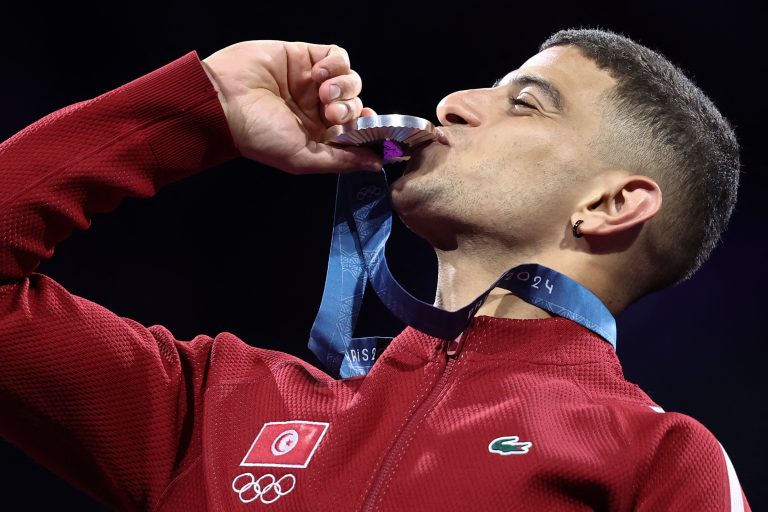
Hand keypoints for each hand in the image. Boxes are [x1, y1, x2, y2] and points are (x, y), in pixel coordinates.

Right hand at [201, 41, 380, 173]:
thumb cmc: (258, 136)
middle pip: (356, 104)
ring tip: (322, 93)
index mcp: (318, 136)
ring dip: (344, 87)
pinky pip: (338, 56)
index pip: (356, 130)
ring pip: (351, 80)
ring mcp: (312, 82)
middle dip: (350, 109)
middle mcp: (317, 109)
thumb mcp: (304, 158)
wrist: (225, 101)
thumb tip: (376, 164)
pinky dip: (336, 64)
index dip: (367, 128)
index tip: (367, 127)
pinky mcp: (305, 56)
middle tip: (330, 113)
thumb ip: (342, 161)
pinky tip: (318, 73)